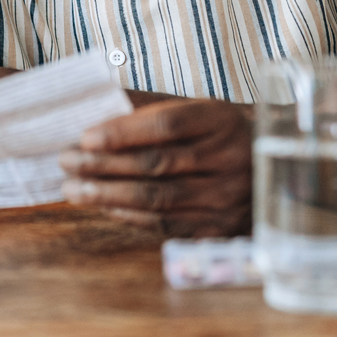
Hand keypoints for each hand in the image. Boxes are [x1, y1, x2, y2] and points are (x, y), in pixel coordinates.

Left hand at [58, 98, 252, 236]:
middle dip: (102, 165)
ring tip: (73, 188)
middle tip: (66, 162)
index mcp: (219, 119)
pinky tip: (103, 206)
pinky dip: (130, 216)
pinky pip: (168, 226)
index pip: (165, 124)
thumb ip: (146, 109)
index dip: (122, 131)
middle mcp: (228, 159)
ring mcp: (228, 198)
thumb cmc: (213, 129)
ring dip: (107, 195)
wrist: (270, 164)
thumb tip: (90, 115)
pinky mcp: (222, 228)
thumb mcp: (192, 107)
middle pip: (156, 164)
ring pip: (158, 199)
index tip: (85, 137)